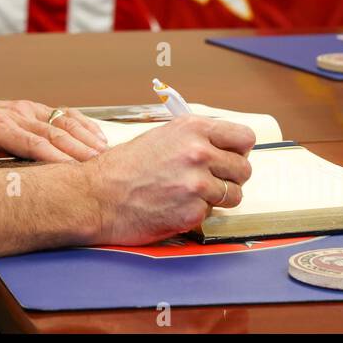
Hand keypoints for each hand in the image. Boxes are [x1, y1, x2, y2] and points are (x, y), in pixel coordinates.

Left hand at [0, 91, 109, 170]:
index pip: (28, 141)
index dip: (52, 155)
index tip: (72, 170)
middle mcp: (14, 112)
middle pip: (52, 131)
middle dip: (77, 149)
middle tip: (98, 167)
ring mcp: (27, 108)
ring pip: (62, 120)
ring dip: (85, 136)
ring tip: (105, 154)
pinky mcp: (35, 108)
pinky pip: (63, 113)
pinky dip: (83, 124)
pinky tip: (99, 137)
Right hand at [81, 114, 255, 244]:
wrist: (97, 196)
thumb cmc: (123, 167)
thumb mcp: (161, 136)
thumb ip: (195, 139)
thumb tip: (221, 147)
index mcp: (193, 129)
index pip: (245, 137)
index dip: (238, 150)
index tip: (230, 157)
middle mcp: (199, 153)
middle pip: (244, 169)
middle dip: (230, 177)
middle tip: (209, 180)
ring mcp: (197, 184)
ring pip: (234, 194)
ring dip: (218, 198)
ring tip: (191, 195)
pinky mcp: (193, 212)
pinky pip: (212, 214)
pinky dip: (197, 213)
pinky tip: (176, 206)